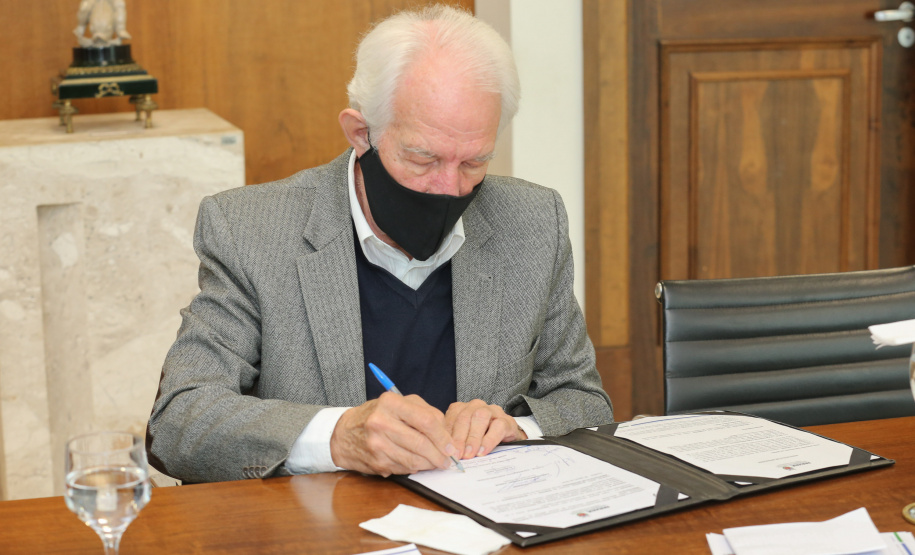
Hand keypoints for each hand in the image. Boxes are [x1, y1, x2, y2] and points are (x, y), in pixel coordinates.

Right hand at [329, 393, 458, 475]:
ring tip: (437, 463)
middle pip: (422, 443)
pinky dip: (416, 468)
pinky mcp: (376, 461)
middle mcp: (381, 422)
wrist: (343, 433)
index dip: (443, 436)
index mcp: (391, 403)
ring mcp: (377, 444)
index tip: (451, 446)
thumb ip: (424, 412)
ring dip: (430, 464)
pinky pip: (404, 469)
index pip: (426, 421)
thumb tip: (446, 434)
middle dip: (440, 454)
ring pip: (414, 460)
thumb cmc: (376, 415)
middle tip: (448, 460)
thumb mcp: (398, 403)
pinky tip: (419, 464)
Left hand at [444, 400, 526, 460]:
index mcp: (462, 408)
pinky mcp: (507, 420)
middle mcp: (476, 406)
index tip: (445, 451)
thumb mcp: (464, 440)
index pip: (451, 417)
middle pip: (464, 416)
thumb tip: (443, 455)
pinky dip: (489, 440)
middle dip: (459, 437)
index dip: (447, 434)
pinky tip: (483, 451)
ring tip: (469, 454)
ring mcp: (492, 411)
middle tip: (457, 455)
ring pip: (481, 416)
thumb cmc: (481, 439)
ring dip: (473, 437)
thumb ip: (454, 442)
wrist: (507, 439)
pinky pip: (498, 426)